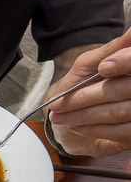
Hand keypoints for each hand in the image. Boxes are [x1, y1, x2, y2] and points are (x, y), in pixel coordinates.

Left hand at [47, 29, 130, 157]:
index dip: (126, 61)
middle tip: (57, 103)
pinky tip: (75, 126)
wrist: (75, 110)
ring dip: (84, 116)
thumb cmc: (85, 81)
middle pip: (125, 89)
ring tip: (59, 116)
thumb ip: (110, 49)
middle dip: (87, 97)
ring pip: (120, 112)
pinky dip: (93, 129)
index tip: (105, 66)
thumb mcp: (91, 62)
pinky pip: (120, 132)